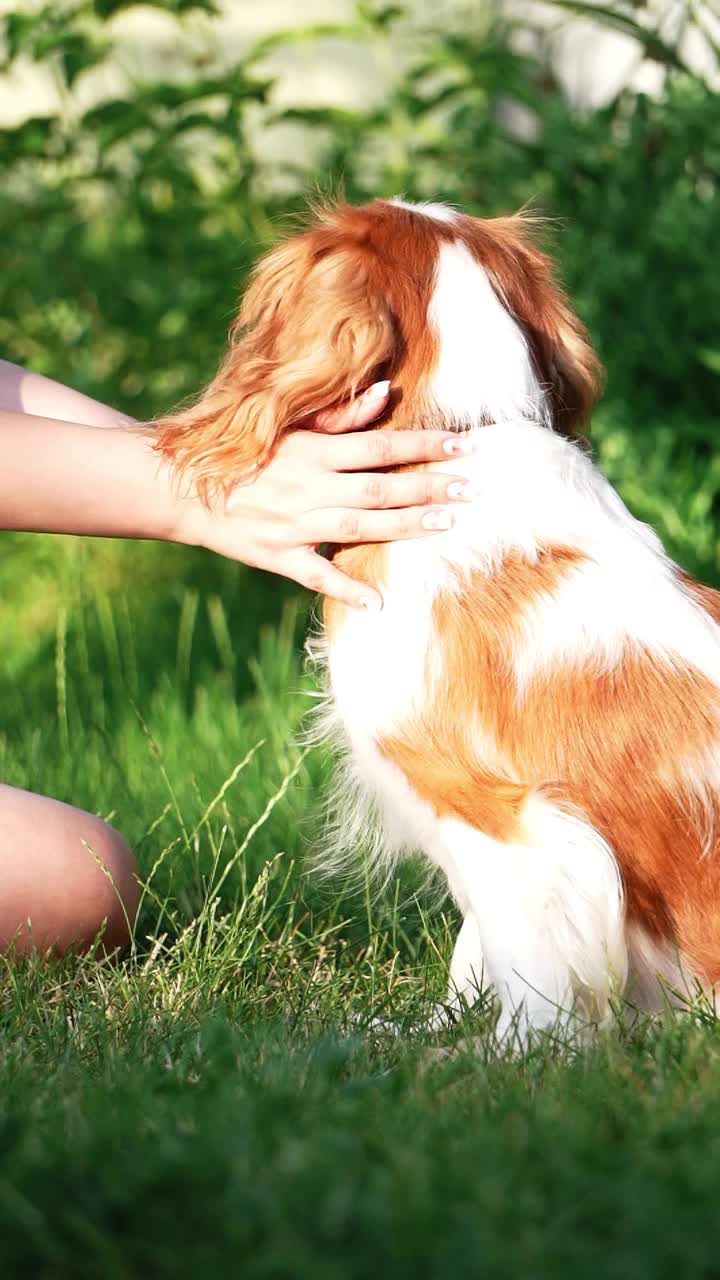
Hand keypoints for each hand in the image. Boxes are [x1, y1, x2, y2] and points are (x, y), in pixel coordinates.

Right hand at [180, 381, 476, 607]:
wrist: (181, 486)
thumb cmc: (242, 451)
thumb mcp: (286, 426)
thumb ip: (339, 415)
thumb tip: (387, 394)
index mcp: (312, 451)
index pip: (381, 446)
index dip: (424, 446)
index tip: (463, 446)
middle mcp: (308, 488)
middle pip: (381, 486)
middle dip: (429, 486)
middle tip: (472, 488)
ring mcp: (294, 525)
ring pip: (360, 526)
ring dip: (406, 525)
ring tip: (448, 523)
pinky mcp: (277, 557)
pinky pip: (315, 575)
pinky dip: (345, 589)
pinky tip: (378, 602)